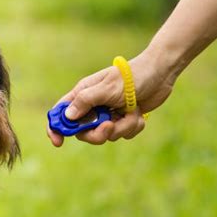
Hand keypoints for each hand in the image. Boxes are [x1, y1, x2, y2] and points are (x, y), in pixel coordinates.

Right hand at [47, 52, 174, 145]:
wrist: (160, 74)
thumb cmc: (130, 77)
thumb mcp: (106, 88)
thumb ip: (85, 101)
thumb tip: (67, 117)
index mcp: (83, 94)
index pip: (61, 112)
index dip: (56, 128)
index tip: (58, 142)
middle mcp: (93, 105)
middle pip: (83, 131)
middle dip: (97, 133)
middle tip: (109, 126)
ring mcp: (108, 113)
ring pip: (106, 135)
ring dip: (122, 127)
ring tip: (131, 112)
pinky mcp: (123, 119)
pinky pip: (123, 134)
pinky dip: (132, 126)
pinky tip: (138, 112)